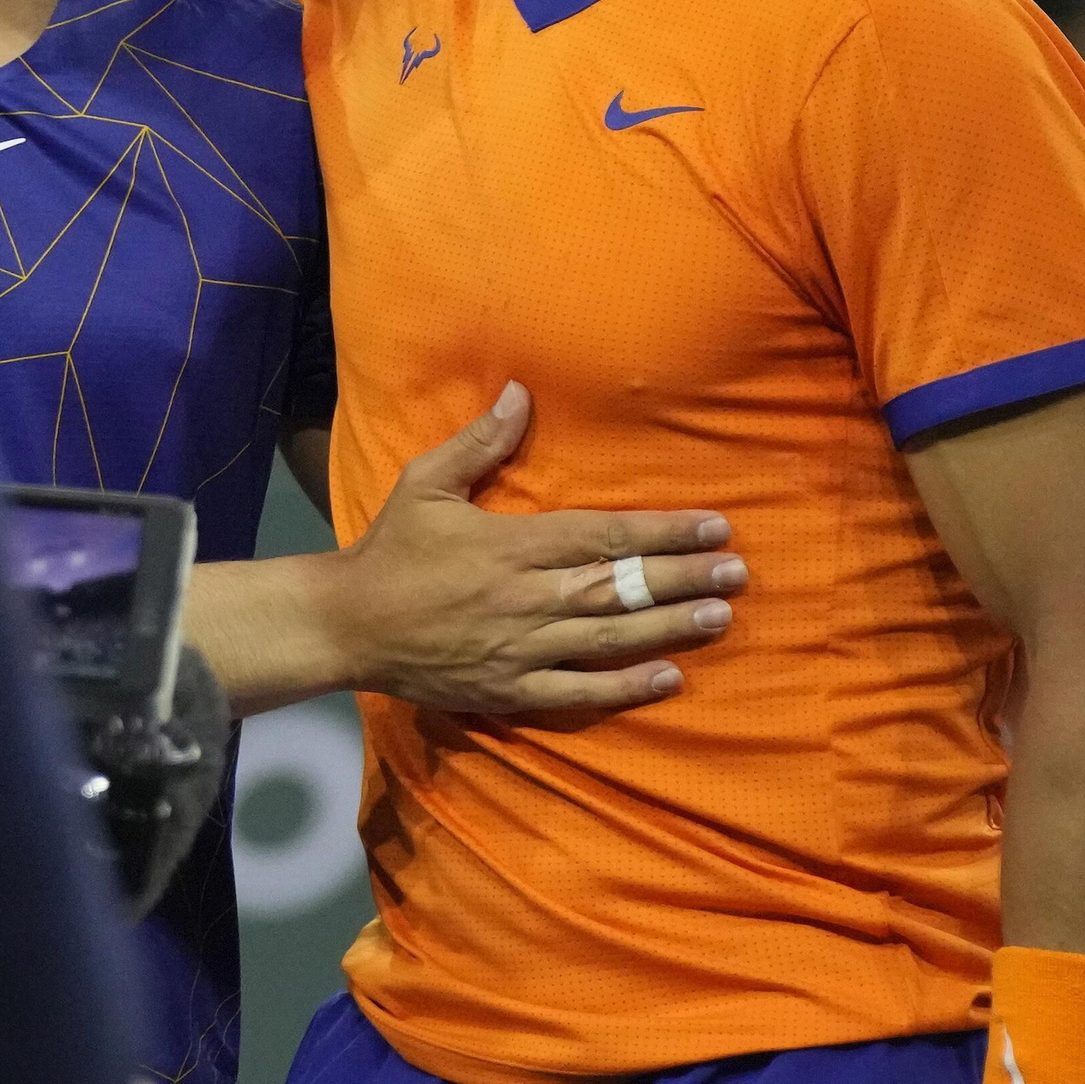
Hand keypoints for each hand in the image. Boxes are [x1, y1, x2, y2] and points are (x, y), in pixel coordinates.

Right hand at [331, 382, 744, 713]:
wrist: (346, 626)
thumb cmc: (389, 550)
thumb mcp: (425, 483)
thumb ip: (479, 443)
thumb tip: (520, 392)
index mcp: (512, 545)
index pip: (603, 535)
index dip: (663, 530)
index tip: (714, 526)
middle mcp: (526, 597)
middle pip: (619, 586)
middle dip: (682, 577)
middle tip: (738, 573)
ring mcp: (521, 647)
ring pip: (609, 637)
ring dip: (669, 628)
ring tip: (720, 617)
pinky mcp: (510, 688)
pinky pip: (579, 691)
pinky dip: (625, 686)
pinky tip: (669, 677)